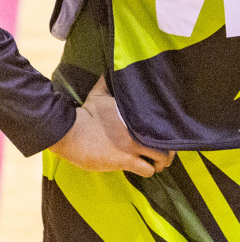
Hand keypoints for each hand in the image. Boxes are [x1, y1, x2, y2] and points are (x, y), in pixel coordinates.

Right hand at [50, 78, 173, 175]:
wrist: (69, 132)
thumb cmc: (84, 115)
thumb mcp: (98, 95)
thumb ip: (105, 84)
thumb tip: (106, 70)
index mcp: (137, 117)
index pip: (164, 126)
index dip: (169, 134)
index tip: (166, 138)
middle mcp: (140, 132)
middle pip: (168, 145)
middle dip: (168, 153)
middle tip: (164, 157)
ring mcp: (133, 147)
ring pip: (161, 159)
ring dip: (159, 164)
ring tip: (155, 165)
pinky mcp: (124, 160)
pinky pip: (146, 170)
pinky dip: (148, 171)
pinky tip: (144, 169)